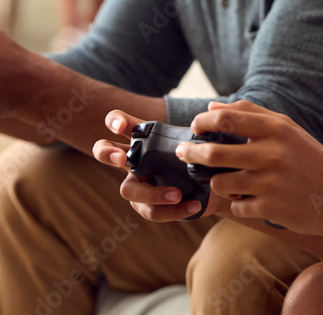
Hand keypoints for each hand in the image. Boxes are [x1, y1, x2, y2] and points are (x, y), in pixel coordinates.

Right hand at [93, 109, 227, 221]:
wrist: (217, 187)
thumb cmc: (205, 158)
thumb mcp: (205, 142)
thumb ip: (205, 129)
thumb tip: (212, 110)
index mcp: (144, 138)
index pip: (121, 123)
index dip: (115, 121)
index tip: (120, 126)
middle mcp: (135, 159)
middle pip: (105, 152)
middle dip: (107, 153)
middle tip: (121, 158)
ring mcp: (139, 183)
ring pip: (127, 190)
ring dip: (151, 193)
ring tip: (177, 194)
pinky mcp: (150, 206)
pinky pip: (151, 211)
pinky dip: (172, 210)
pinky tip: (193, 205)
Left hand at [178, 100, 322, 236]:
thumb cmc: (309, 160)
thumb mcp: (287, 130)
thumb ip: (250, 114)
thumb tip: (212, 107)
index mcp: (276, 129)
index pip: (227, 118)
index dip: (203, 121)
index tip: (195, 126)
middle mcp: (272, 154)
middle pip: (214, 152)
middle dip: (192, 152)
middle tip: (183, 152)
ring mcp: (270, 183)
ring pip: (220, 182)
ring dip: (217, 182)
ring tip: (226, 181)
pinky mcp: (269, 208)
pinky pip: (236, 205)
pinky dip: (238, 203)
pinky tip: (249, 199)